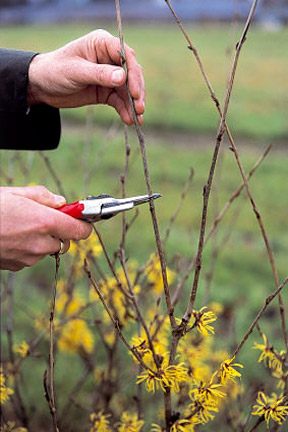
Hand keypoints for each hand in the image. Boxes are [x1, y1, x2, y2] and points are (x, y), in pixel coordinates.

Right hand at [0, 186, 91, 271]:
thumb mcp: (17, 193)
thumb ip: (44, 197)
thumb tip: (61, 203)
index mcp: (46, 223)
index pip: (81, 230)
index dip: (84, 223)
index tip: (82, 217)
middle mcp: (41, 244)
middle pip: (65, 241)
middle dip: (59, 230)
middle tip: (43, 217)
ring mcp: (29, 258)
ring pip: (46, 250)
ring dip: (41, 240)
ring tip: (19, 225)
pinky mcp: (17, 266)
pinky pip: (31, 257)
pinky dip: (27, 248)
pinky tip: (11, 236)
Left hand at [28, 29, 144, 124]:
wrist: (42, 87)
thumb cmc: (55, 71)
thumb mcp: (76, 72)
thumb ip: (99, 74)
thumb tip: (123, 77)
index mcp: (102, 44)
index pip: (126, 56)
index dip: (133, 74)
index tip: (134, 92)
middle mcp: (109, 58)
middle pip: (131, 74)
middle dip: (136, 92)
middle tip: (139, 108)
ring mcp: (109, 75)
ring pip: (128, 90)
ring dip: (133, 104)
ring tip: (137, 119)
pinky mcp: (107, 91)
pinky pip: (120, 100)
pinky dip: (125, 110)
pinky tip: (129, 120)